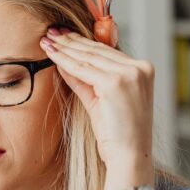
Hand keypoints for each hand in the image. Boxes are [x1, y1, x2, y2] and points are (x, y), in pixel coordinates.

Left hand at [39, 28, 154, 177]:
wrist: (129, 158)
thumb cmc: (117, 136)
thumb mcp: (101, 102)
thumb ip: (86, 81)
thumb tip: (65, 64)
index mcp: (142, 70)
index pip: (107, 51)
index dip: (83, 42)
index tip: (64, 35)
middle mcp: (139, 68)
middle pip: (97, 50)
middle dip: (71, 40)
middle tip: (51, 32)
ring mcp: (129, 74)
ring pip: (88, 56)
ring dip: (65, 47)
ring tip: (47, 40)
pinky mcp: (115, 82)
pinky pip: (83, 68)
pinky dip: (65, 60)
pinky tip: (51, 54)